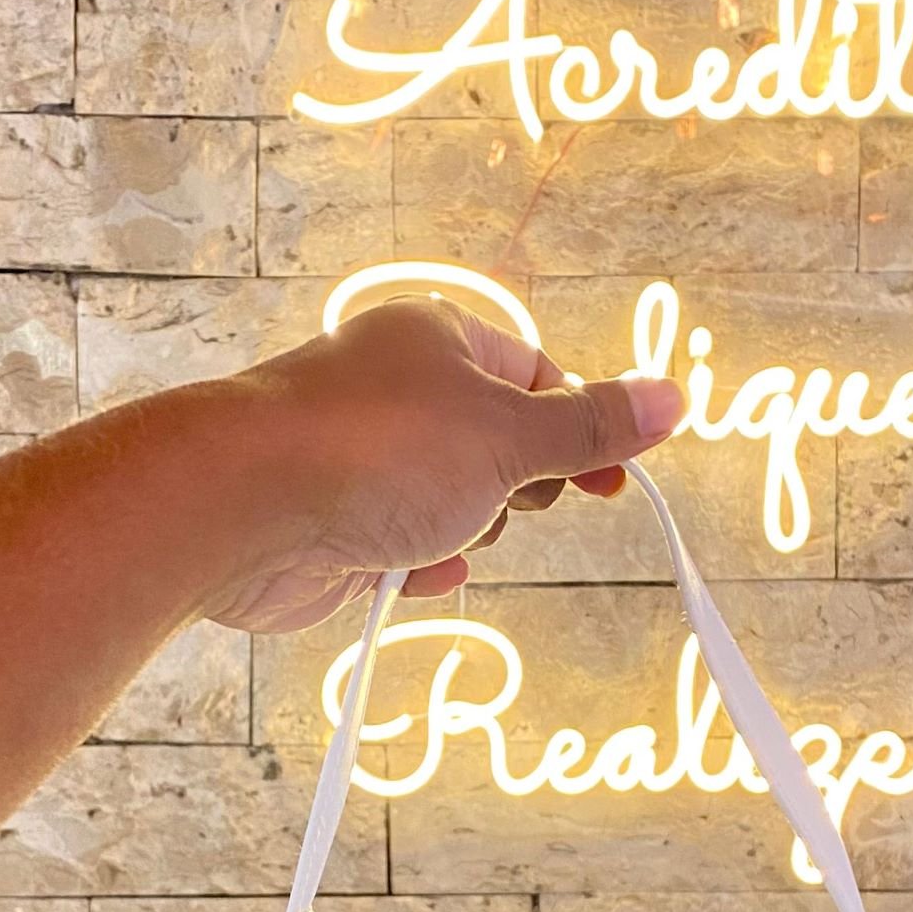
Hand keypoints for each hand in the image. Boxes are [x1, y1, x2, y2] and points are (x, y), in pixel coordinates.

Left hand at [202, 299, 683, 633]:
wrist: (238, 509)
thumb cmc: (375, 452)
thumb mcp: (508, 437)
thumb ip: (589, 429)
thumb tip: (673, 395)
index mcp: (436, 339)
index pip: (534, 374)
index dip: (579, 429)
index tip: (611, 482)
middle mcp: (390, 387)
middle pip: (490, 439)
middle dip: (513, 485)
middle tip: (509, 502)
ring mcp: (352, 456)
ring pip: (442, 499)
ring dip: (461, 529)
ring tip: (440, 535)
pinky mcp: (323, 522)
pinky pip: (392, 546)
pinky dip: (412, 563)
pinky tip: (414, 572)